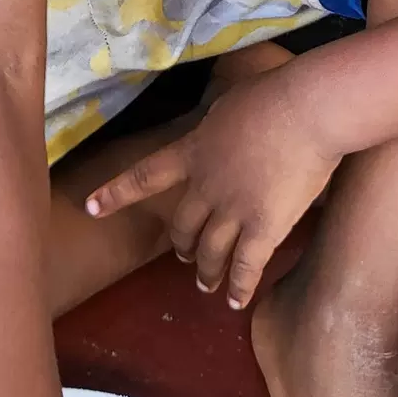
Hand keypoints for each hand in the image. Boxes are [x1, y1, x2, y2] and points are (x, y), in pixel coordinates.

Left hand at [87, 78, 339, 309]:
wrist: (307, 109)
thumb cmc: (274, 94)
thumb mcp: (230, 101)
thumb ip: (217, 124)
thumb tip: (220, 127)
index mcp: (193, 151)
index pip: (145, 176)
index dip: (116, 194)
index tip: (90, 208)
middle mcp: (205, 186)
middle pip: (182, 226)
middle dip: (182, 246)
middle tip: (185, 258)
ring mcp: (233, 210)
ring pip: (210, 252)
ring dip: (206, 273)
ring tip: (206, 285)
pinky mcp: (263, 227)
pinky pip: (245, 266)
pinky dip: (239, 287)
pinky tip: (235, 302)